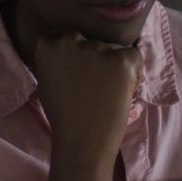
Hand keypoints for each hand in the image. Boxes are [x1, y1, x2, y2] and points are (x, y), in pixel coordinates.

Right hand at [34, 32, 144, 162]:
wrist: (81, 141)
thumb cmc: (63, 117)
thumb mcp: (46, 81)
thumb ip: (56, 61)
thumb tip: (73, 53)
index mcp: (49, 45)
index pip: (67, 39)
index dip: (77, 56)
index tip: (78, 74)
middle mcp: (71, 40)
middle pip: (91, 41)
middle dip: (96, 57)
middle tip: (96, 85)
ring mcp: (97, 48)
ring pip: (113, 49)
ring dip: (114, 65)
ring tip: (108, 92)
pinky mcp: (121, 60)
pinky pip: (134, 56)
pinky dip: (135, 71)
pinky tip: (124, 90)